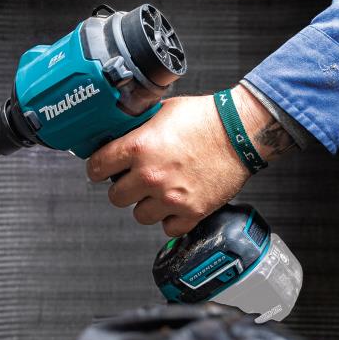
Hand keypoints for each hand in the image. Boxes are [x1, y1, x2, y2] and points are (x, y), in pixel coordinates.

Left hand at [86, 86, 293, 236]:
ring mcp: (171, 197)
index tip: (102, 169)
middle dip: (122, 188)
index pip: (97, 167)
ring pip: (140, 215)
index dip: (98, 167)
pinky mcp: (192, 211)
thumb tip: (120, 133)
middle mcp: (151, 175)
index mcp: (139, 147)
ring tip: (158, 191)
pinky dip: (171, 218)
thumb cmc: (207, 118)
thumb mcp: (162, 111)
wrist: (241, 131)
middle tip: (133, 180)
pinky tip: (176, 202)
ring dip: (146, 205)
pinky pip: (169, 228)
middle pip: (115, 197)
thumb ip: (138, 127)